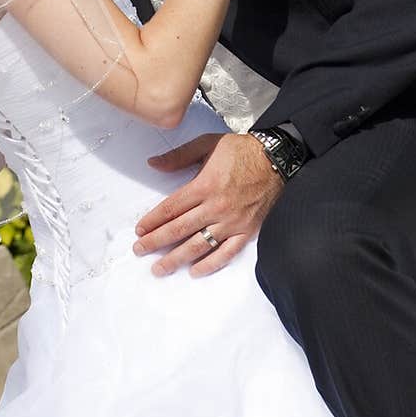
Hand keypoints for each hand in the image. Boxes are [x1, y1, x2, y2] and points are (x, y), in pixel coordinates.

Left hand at [132, 132, 283, 276]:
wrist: (276, 158)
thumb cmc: (240, 151)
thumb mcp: (206, 144)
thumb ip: (178, 156)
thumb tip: (153, 164)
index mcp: (204, 186)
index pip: (171, 209)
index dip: (152, 221)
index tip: (139, 230)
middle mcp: (216, 207)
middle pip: (179, 230)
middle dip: (156, 242)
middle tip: (139, 251)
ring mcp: (232, 222)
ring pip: (199, 245)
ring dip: (176, 259)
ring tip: (159, 269)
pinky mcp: (246, 231)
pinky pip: (226, 253)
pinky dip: (210, 264)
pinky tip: (194, 272)